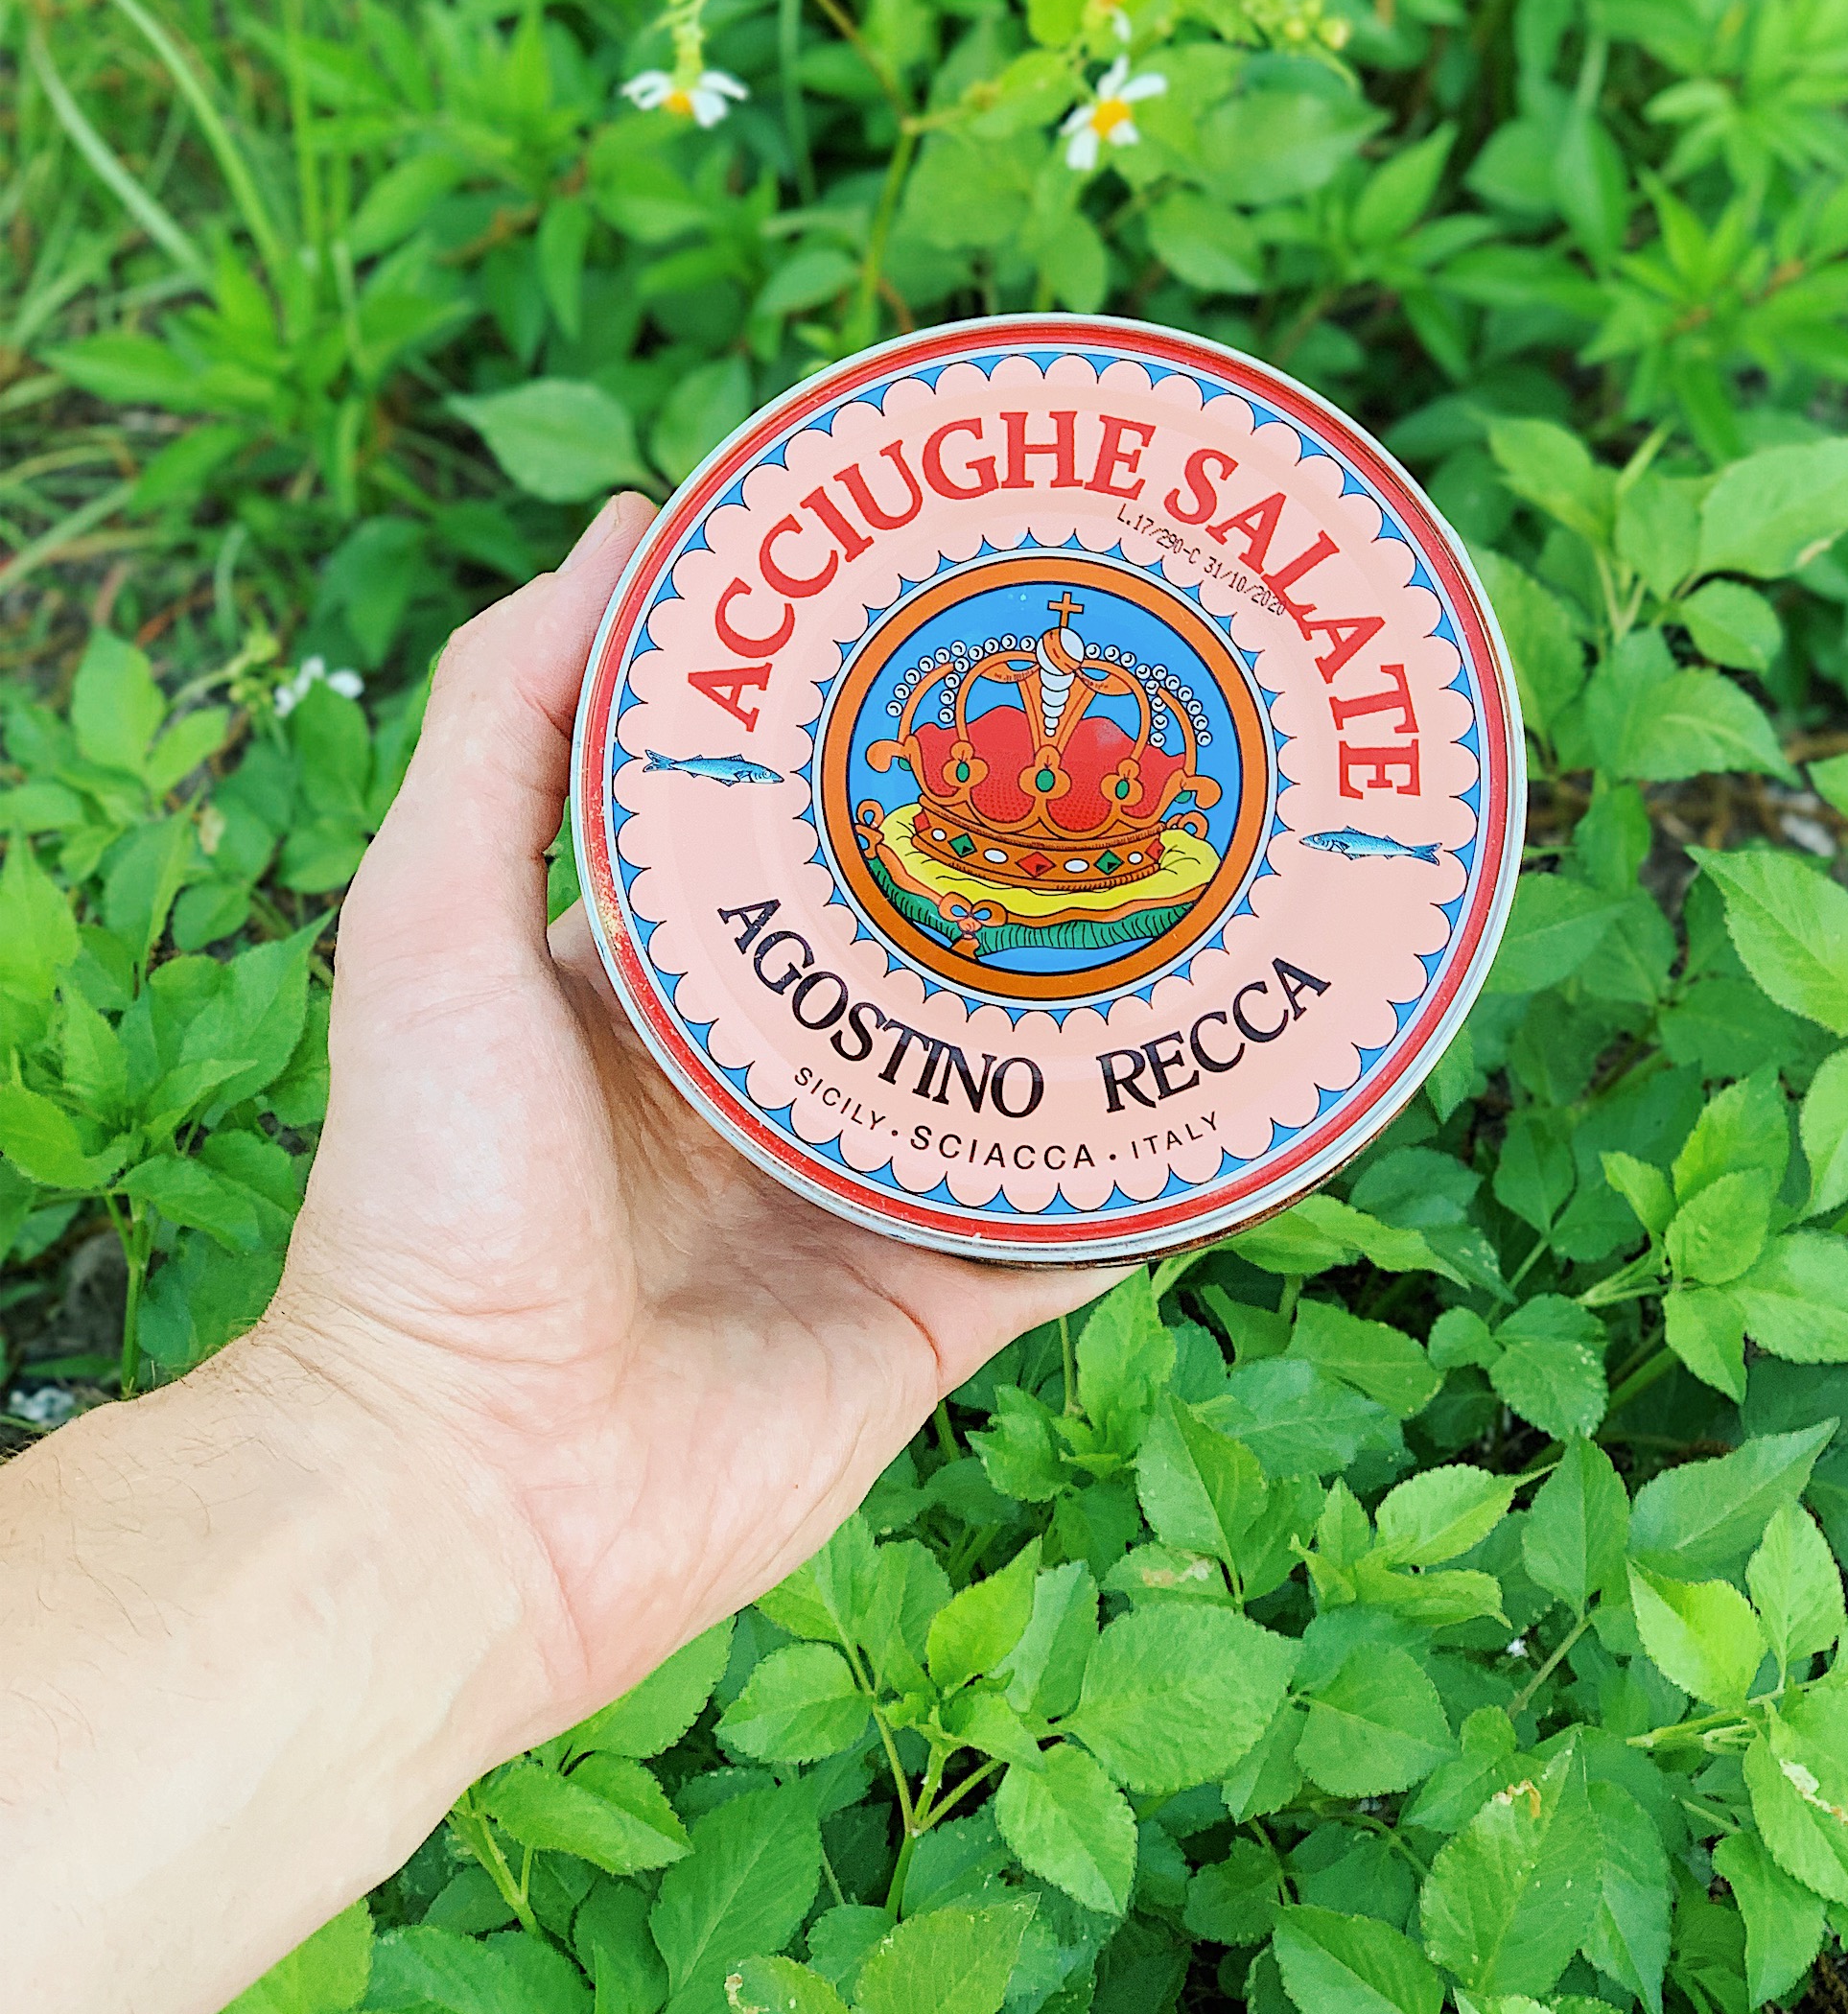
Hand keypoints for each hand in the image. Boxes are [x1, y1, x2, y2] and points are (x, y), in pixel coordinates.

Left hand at [259, 494, 1116, 1749]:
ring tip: (1228, 887)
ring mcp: (848, 1205)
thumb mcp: (431, 916)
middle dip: (1025, 862)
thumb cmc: (429, 1194)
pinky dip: (1156, 1178)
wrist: (463, 1491)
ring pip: (1013, 1080)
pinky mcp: (926, 1321)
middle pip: (924, 948)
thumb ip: (513, 722)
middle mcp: (760, 1088)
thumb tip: (634, 522)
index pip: (784, 833)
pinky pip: (1071, 1235)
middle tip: (1150, 741)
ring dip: (1107, 1006)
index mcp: (650, 991)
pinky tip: (1252, 1093)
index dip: (872, 734)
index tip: (973, 628)